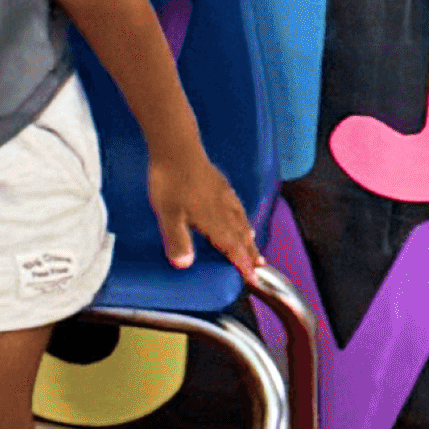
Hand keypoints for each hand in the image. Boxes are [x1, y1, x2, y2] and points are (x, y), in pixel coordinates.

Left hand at [150, 146, 264, 281]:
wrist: (177, 149)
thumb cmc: (170, 181)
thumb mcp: (168, 215)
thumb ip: (177, 240)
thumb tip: (184, 265)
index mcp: (213, 220)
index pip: (231, 247)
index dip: (241, 264)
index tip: (252, 279)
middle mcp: (223, 209)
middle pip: (240, 236)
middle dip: (249, 253)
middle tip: (260, 268)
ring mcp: (223, 195)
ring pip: (240, 220)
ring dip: (247, 236)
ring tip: (253, 246)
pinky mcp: (219, 184)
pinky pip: (236, 205)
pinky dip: (241, 216)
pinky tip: (238, 215)